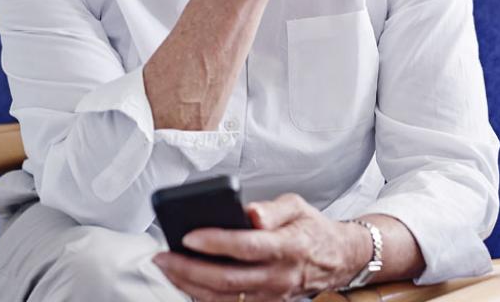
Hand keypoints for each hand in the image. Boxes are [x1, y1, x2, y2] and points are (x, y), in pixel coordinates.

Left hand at [151, 193, 368, 300]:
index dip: (216, 243)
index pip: (246, 246)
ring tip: (166, 269)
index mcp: (287, 247)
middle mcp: (278, 276)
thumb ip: (272, 209)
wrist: (336, 259)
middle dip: (188, 269)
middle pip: (227, 279)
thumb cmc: (311, 229)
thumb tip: (250, 213)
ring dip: (189, 286)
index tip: (189, 236)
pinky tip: (185, 283)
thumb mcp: (297, 206)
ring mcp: (271, 296)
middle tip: (162, 256)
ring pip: (223, 298)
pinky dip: (203, 297)